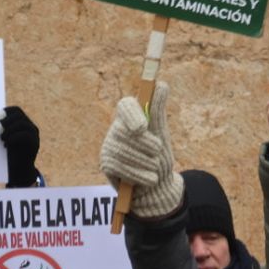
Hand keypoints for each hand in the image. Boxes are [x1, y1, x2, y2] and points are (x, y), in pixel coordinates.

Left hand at [0, 106, 40, 187]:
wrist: (18, 171)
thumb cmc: (8, 154)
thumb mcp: (4, 138)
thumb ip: (1, 129)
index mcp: (23, 123)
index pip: (16, 110)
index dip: (6, 111)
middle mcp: (30, 127)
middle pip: (19, 115)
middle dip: (6, 121)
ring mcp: (34, 135)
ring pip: (23, 124)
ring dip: (9, 129)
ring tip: (1, 138)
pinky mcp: (35, 144)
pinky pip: (26, 135)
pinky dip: (14, 138)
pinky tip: (6, 145)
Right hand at [99, 81, 184, 218]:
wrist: (156, 184)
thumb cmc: (158, 155)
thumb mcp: (161, 132)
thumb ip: (158, 109)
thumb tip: (162, 84)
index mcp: (130, 116)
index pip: (125, 106)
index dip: (132, 114)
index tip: (143, 127)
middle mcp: (116, 128)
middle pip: (125, 131)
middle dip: (144, 144)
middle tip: (158, 152)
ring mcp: (109, 146)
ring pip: (123, 151)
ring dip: (144, 162)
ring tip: (156, 169)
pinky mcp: (106, 163)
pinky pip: (120, 167)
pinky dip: (138, 174)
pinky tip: (149, 179)